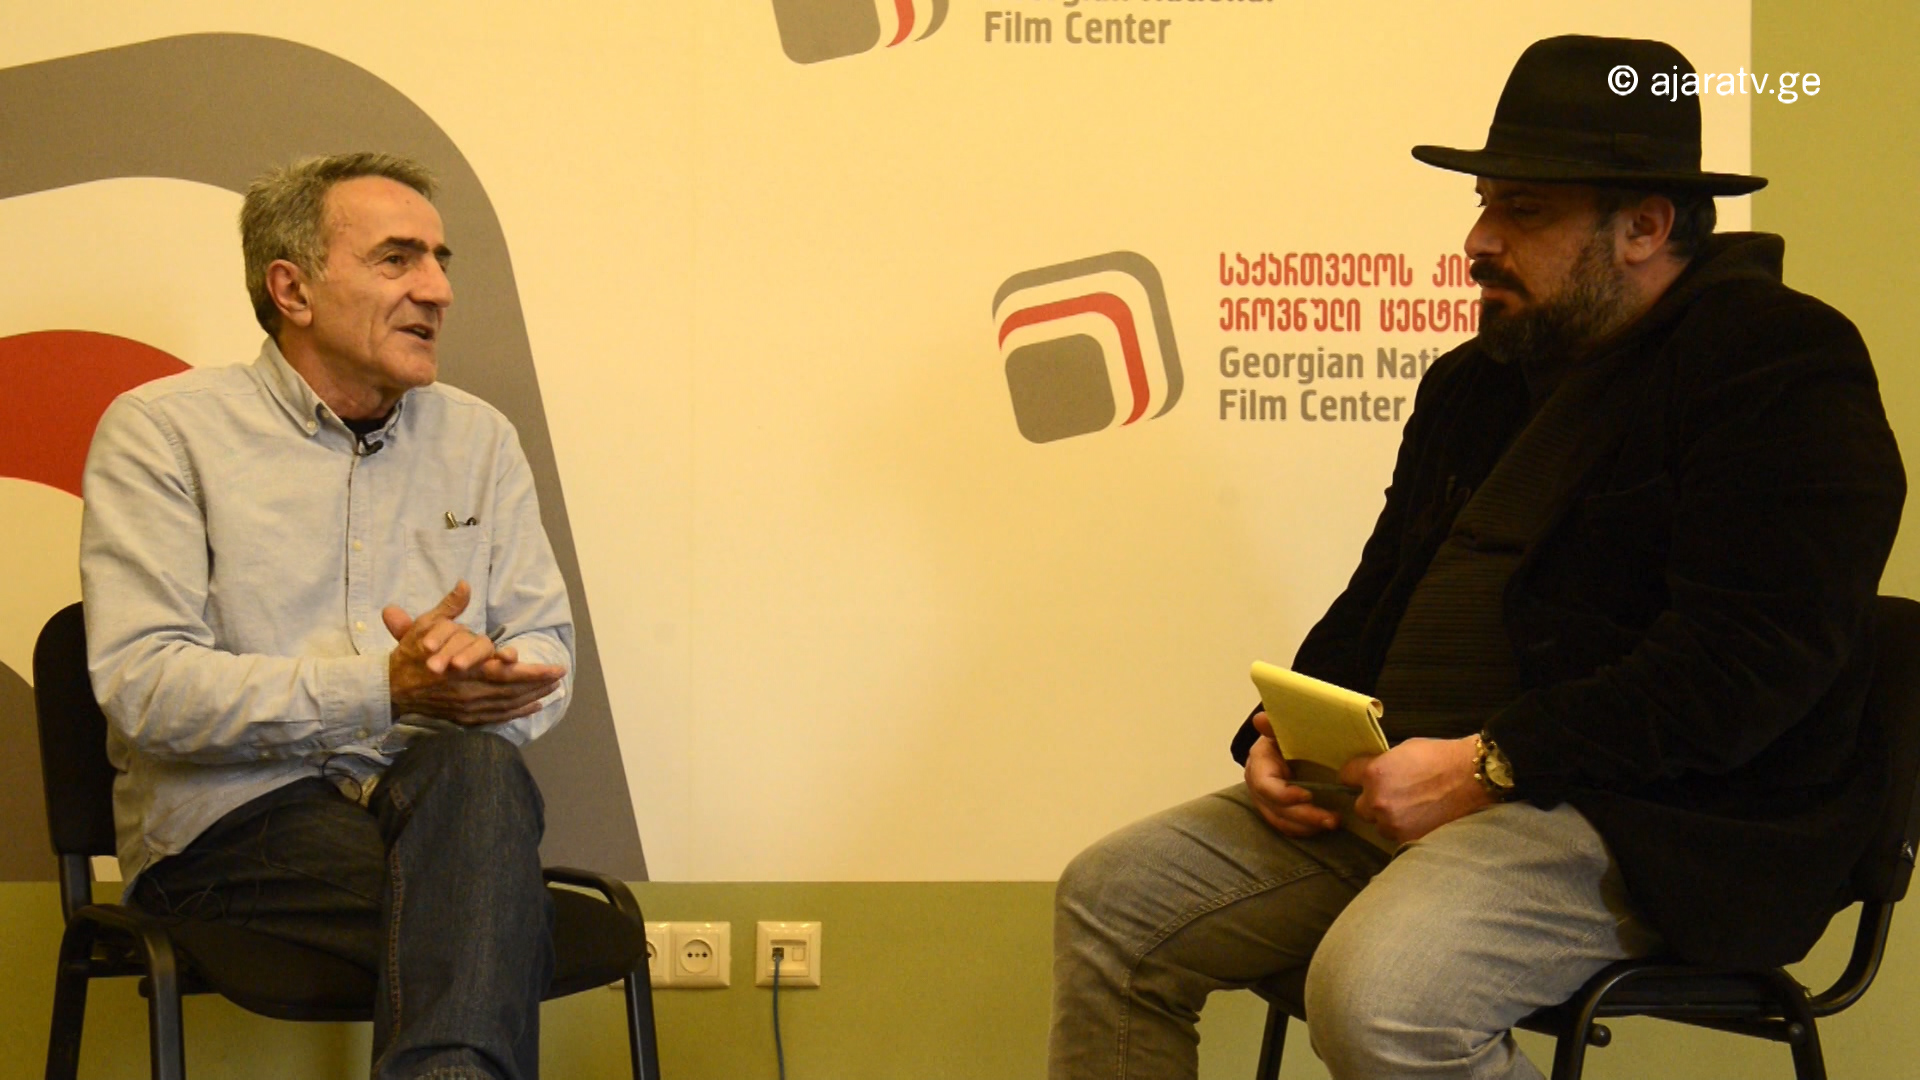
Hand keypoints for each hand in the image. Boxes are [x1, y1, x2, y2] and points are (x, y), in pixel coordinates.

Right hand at [383, 581, 566, 725]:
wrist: (389, 688)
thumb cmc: (409, 656)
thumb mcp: (426, 626)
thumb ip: (449, 607)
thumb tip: (465, 584)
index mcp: (466, 670)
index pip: (509, 672)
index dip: (534, 672)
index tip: (556, 667)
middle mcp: (471, 691)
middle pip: (514, 690)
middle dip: (541, 683)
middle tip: (561, 675)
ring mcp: (468, 707)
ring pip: (508, 705)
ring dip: (532, 697)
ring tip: (553, 689)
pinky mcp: (464, 718)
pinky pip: (496, 717)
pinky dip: (516, 713)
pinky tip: (533, 707)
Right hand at [1243, 711, 1340, 836]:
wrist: (1288, 744)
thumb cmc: (1288, 736)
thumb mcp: (1283, 728)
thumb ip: (1274, 726)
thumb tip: (1260, 719)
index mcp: (1259, 764)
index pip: (1265, 786)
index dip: (1284, 795)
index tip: (1308, 796)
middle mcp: (1258, 786)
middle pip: (1276, 809)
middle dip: (1304, 816)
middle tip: (1332, 818)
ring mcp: (1266, 802)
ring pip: (1282, 822)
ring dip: (1308, 826)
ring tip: (1333, 822)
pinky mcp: (1277, 811)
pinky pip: (1288, 826)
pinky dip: (1306, 829)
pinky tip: (1324, 824)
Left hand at [1340, 735, 1490, 843]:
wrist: (1473, 777)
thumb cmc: (1441, 758)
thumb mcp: (1403, 750)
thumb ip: (1382, 765)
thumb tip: (1373, 772)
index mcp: (1374, 774)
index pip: (1346, 777)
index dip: (1354, 776)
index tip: (1359, 778)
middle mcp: (1378, 801)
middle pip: (1361, 806)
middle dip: (1373, 801)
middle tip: (1395, 795)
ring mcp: (1392, 823)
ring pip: (1379, 825)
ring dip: (1389, 818)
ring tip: (1413, 809)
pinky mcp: (1408, 839)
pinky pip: (1397, 836)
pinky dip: (1405, 830)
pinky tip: (1421, 819)